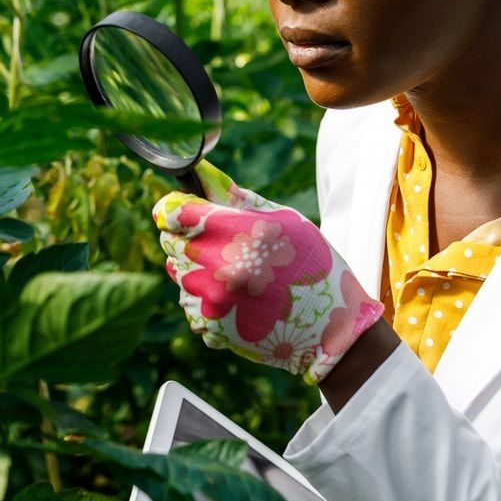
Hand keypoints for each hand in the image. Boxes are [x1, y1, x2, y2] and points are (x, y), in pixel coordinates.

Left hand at [154, 161, 384, 384]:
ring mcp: (209, 301)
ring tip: (237, 276)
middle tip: (223, 244)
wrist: (330, 326)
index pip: (171, 211)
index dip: (176, 208)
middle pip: (170, 242)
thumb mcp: (281, 218)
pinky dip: (207, 301)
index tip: (185, 210)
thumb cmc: (311, 262)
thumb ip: (235, 196)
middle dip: (190, 238)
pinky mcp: (210, 328)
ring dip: (198, 271)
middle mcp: (213, 267)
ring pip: (179, 275)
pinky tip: (239, 301)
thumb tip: (201, 172)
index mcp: (230, 232)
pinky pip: (190, 305)